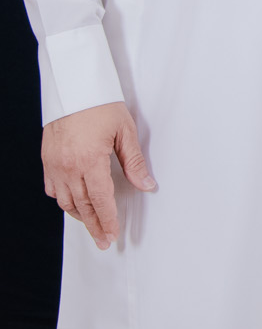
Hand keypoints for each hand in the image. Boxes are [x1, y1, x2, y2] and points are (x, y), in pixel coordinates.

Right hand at [42, 101, 155, 249]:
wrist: (74, 86)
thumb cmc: (102, 106)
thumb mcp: (125, 131)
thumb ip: (135, 162)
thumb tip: (147, 185)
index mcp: (90, 161)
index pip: (101, 200)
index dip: (108, 220)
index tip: (112, 236)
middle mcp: (68, 167)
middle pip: (82, 205)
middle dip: (94, 225)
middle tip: (103, 241)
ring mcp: (54, 164)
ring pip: (65, 200)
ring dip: (79, 215)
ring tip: (92, 225)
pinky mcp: (47, 159)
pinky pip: (52, 188)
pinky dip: (63, 199)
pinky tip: (72, 203)